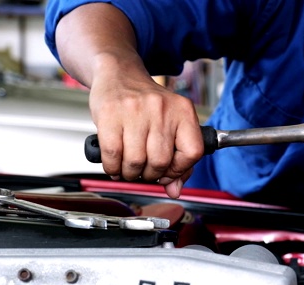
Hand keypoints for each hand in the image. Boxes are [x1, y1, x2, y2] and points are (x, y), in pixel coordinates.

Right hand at [88, 60, 203, 198]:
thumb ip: (178, 160)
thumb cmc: (146, 106)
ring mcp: (135, 110)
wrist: (119, 74)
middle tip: (144, 172)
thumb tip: (174, 190)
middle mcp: (162, 109)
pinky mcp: (110, 114)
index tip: (168, 173)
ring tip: (128, 168)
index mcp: (183, 111)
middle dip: (151, 175)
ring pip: (136, 162)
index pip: (193, 152)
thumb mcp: (170, 125)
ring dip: (130, 174)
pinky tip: (115, 164)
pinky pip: (113, 155)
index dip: (179, 170)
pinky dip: (113, 168)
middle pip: (160, 162)